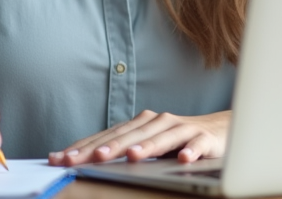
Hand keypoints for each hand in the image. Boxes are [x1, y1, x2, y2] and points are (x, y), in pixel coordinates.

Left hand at [48, 110, 228, 165]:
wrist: (221, 130)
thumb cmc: (177, 140)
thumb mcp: (147, 145)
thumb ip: (121, 151)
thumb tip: (84, 160)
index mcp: (140, 124)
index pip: (107, 136)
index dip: (84, 146)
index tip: (61, 158)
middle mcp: (158, 122)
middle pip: (129, 135)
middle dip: (107, 148)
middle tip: (87, 159)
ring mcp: (182, 128)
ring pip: (162, 137)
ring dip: (147, 146)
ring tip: (131, 156)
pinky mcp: (205, 138)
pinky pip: (197, 145)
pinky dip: (191, 151)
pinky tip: (184, 159)